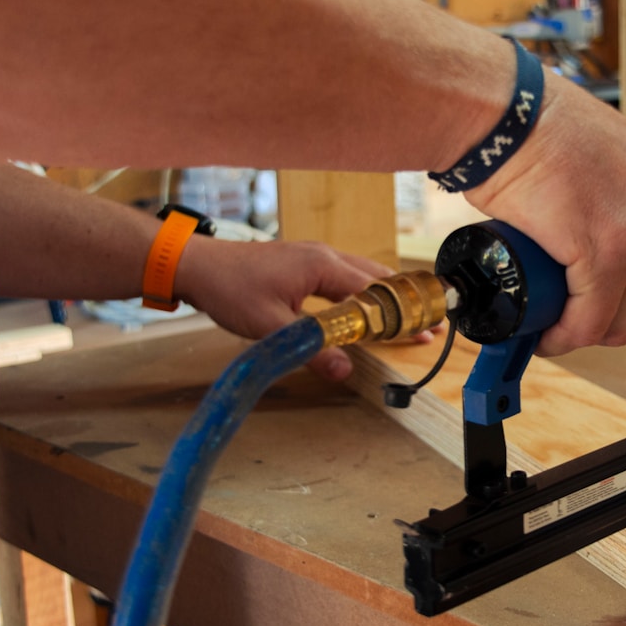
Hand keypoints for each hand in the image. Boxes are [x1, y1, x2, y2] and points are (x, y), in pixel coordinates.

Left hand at [174, 238, 425, 380]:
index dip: (400, 316)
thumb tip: (345, 371)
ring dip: (384, 297)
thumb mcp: (269, 327)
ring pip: (362, 274)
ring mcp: (314, 255)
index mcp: (322, 265)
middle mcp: (324, 255)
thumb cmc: (230, 289)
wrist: (197, 265)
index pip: (373, 293)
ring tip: (406, 317)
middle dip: (402, 304)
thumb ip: (310, 349)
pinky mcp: (303, 262)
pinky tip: (365, 305)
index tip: (424, 331)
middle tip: (427, 325)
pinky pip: (345, 274)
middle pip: (376, 278)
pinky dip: (363, 290)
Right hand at [463, 75, 625, 384]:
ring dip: (585, 332)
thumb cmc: (551, 139)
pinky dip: (565, 335)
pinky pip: (589, 320)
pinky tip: (548, 330)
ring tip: (556, 316)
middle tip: (578, 316)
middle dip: (614, 327)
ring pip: (623, 323)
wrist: (509, 116)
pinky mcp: (607, 250)